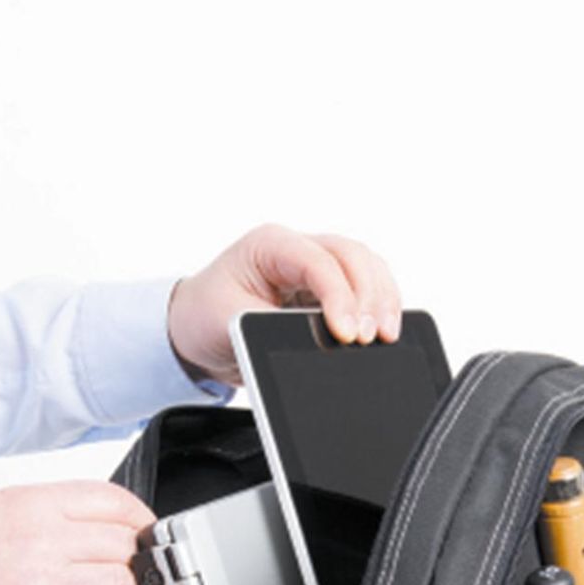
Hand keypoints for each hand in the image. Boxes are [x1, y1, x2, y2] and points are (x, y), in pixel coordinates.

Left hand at [167, 223, 402, 382]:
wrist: (196, 331)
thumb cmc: (206, 318)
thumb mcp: (232, 324)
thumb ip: (276, 327)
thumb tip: (320, 339)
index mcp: (268, 245)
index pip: (318, 261)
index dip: (340, 296)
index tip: (347, 335)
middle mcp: (296, 249)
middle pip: (352, 255)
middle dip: (369, 296)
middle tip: (371, 337)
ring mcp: (316, 268)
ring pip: (366, 266)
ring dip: (382, 299)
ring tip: (387, 335)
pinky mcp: (327, 292)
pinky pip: (366, 288)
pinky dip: (380, 306)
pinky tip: (386, 330)